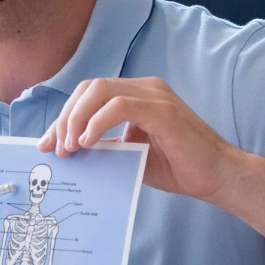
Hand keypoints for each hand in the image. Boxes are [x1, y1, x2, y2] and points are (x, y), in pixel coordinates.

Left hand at [39, 76, 244, 201]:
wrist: (218, 176)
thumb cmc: (179, 167)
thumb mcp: (132, 154)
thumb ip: (106, 145)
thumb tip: (69, 149)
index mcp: (137, 94)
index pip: (89, 94)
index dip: (64, 116)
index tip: (47, 143)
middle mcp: (145, 88)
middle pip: (89, 88)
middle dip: (65, 117)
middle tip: (55, 148)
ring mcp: (154, 95)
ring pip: (99, 91)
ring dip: (76, 119)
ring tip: (69, 147)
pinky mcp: (162, 110)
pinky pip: (119, 105)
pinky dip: (97, 122)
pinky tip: (88, 142)